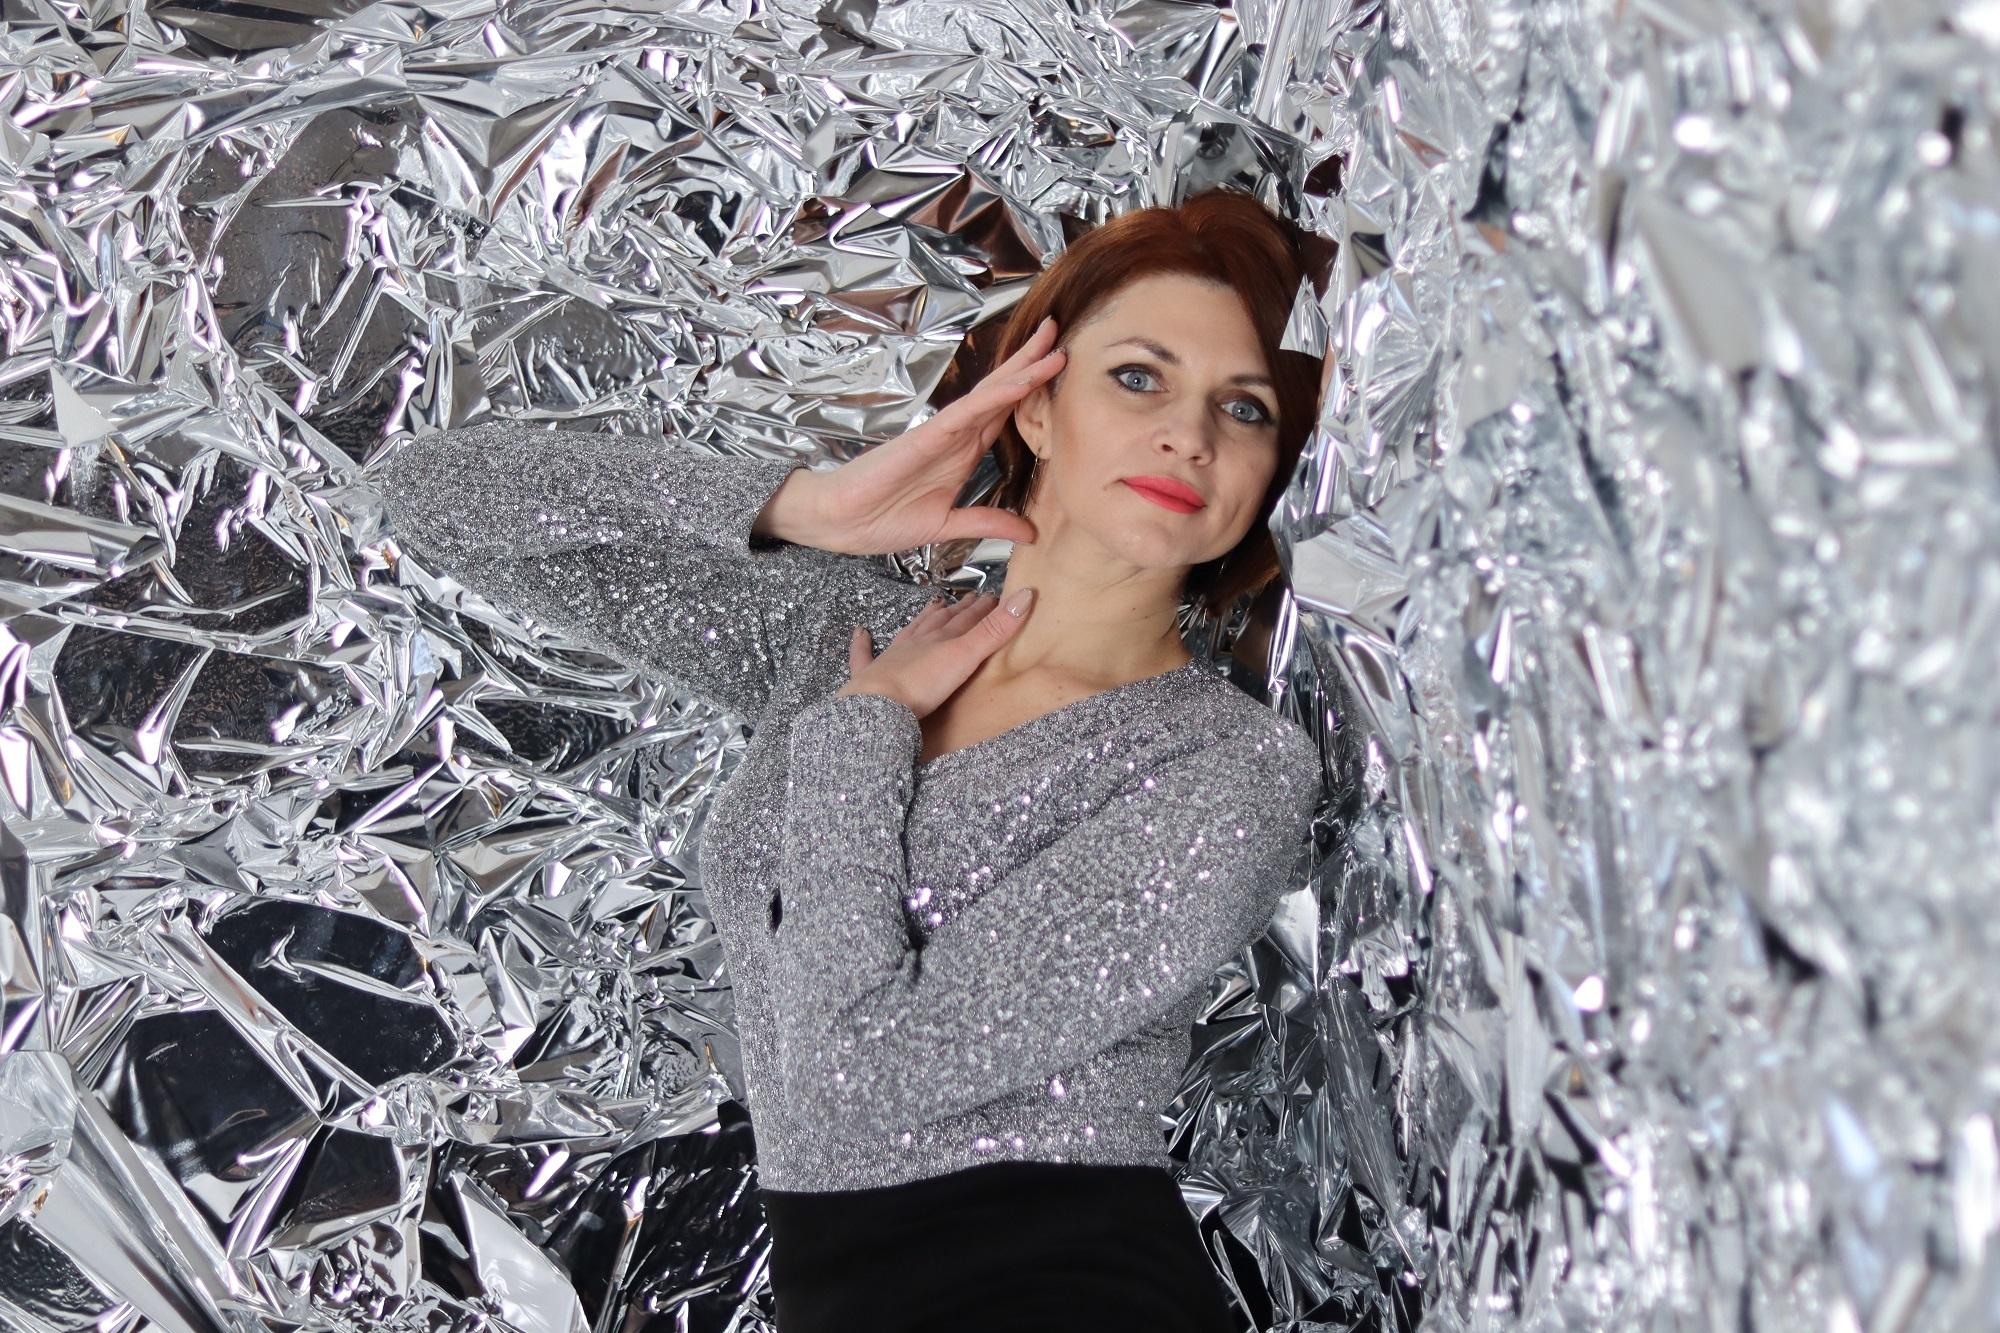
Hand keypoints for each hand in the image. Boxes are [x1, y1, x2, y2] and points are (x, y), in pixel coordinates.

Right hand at [802, 319, 1065, 556]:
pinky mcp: (924, 438)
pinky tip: (1020, 382)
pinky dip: (994, 398)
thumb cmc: (880, 519)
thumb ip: (987, 522)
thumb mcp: (948, 526)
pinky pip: (966, 414)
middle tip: (1058, 331)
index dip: (1032, 390)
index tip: (1058, 367)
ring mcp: (941, 434)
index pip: (1004, 413)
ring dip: (1021, 370)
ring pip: (989, 395)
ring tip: (1050, 343)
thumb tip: (1028, 532)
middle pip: (1001, 392)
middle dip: (1030, 362)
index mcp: (962, 453)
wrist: (837, 523)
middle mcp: (956, 436)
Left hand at [834, 588, 1036, 717]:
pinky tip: (859, 633)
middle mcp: (915, 643)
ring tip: (932, 606)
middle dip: (956, 610)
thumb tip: (1026, 595)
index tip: (992, 595)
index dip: (981, 607)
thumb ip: (994, 630)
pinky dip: (861, 644)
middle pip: (939, 622)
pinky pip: (863, 656)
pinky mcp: (869, 678)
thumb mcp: (966, 656)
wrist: (879, 707)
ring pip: (909, 632)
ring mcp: (890, 659)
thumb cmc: (923, 683)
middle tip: (968, 598)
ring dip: (921, 620)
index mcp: (939, 639)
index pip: (965, 619)